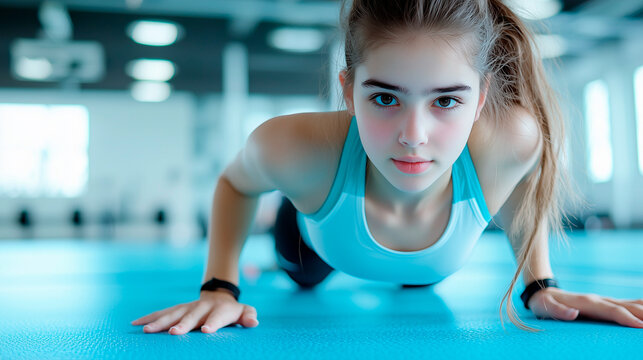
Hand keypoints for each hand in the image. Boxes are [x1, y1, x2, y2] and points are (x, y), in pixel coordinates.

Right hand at [131, 290, 258, 334]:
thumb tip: (253, 321)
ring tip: (147, 331)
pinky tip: (136, 324)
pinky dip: (149, 318)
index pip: (217, 316)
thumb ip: (248, 316)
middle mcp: (202, 307)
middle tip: (174, 333)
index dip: (213, 323)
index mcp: (220, 310)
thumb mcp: (244, 312)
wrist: (218, 297)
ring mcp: (188, 307)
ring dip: (160, 322)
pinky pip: (162, 313)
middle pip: (192, 316)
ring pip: (173, 313)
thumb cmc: (232, 311)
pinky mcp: (177, 309)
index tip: (206, 331)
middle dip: (183, 324)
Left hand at [528, 287, 642, 327]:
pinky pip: (626, 304)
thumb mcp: (545, 307)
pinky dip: (639, 305)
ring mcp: (602, 300)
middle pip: (625, 306)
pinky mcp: (604, 303)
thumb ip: (558, 311)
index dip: (626, 317)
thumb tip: (573, 314)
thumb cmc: (544, 303)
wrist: (543, 292)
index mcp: (586, 302)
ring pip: (628, 303)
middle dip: (641, 313)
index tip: (640, 325)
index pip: (610, 311)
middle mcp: (598, 299)